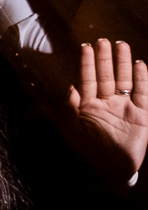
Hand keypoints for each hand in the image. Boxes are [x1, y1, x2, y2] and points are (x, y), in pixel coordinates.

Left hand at [64, 38, 147, 186]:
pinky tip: (139, 64)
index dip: (86, 63)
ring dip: (122, 62)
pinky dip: (142, 78)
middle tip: (103, 40)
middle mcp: (107, 103)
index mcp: (89, 106)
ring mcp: (125, 107)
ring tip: (121, 44)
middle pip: (106, 75)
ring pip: (124, 79)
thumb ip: (68, 110)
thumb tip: (70, 87)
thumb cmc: (89, 151)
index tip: (85, 46)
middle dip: (104, 57)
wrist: (113, 169)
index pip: (87, 79)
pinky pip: (143, 92)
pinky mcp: (141, 114)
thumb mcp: (72, 131)